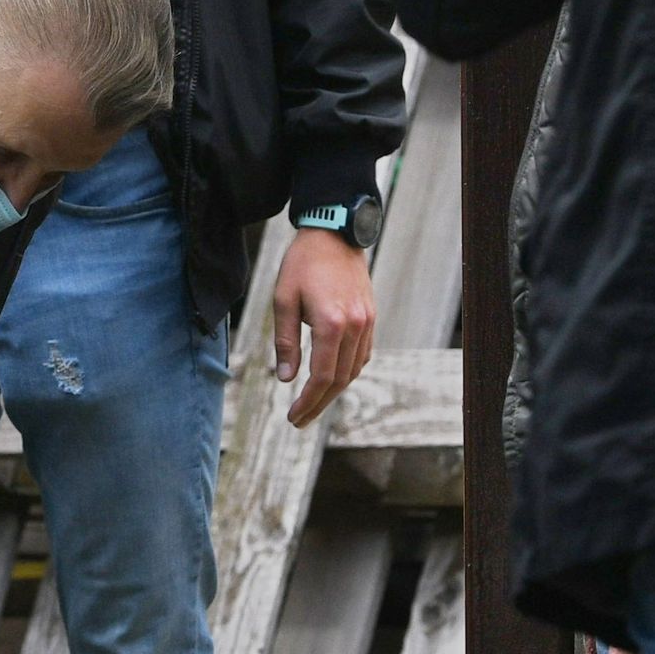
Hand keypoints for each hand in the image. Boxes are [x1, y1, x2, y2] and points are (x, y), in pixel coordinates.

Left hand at [271, 223, 377, 427]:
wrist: (334, 234)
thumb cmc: (302, 264)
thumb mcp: (283, 300)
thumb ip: (285, 342)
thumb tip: (286, 379)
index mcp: (331, 323)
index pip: (321, 376)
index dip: (308, 401)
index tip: (293, 417)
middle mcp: (355, 326)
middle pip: (340, 379)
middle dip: (319, 404)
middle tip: (299, 420)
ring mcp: (367, 322)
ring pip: (354, 369)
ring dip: (333, 390)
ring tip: (312, 403)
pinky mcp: (371, 317)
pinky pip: (362, 354)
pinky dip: (347, 371)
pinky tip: (331, 378)